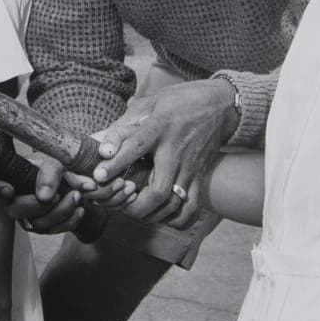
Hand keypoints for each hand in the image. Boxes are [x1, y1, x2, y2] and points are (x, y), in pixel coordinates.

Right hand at [0, 152, 92, 235]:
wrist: (67, 182)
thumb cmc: (51, 169)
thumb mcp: (52, 164)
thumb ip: (54, 174)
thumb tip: (53, 194)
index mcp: (7, 178)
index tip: (9, 189)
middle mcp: (11, 200)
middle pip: (16, 210)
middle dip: (38, 205)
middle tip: (57, 195)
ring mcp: (25, 216)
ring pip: (36, 224)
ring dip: (60, 212)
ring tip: (76, 196)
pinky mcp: (40, 227)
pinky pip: (52, 231)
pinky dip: (69, 222)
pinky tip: (80, 209)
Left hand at [92, 79, 239, 227]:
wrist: (220, 105)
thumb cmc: (180, 101)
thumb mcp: (150, 102)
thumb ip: (125, 124)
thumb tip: (102, 146)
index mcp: (160, 128)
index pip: (136, 148)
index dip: (116, 163)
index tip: (98, 176)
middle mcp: (176, 151)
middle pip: (159, 190)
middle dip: (136, 205)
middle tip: (120, 204)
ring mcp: (191, 167)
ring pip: (175, 203)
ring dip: (153, 215)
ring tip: (137, 211)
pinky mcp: (200, 176)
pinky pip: (193, 207)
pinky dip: (178, 219)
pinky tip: (163, 216)